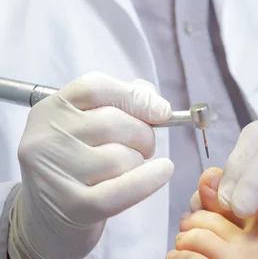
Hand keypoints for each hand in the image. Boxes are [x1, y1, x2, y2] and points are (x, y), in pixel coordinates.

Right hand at [9, 73, 173, 258]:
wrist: (47, 218)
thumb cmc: (77, 161)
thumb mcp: (88, 123)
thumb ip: (123, 100)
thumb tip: (157, 105)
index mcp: (50, 109)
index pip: (95, 88)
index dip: (133, 96)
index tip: (161, 110)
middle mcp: (45, 138)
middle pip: (112, 122)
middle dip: (143, 133)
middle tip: (145, 145)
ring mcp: (55, 174)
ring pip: (120, 157)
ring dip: (138, 161)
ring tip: (130, 165)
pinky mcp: (71, 208)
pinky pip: (122, 190)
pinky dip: (148, 180)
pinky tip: (163, 171)